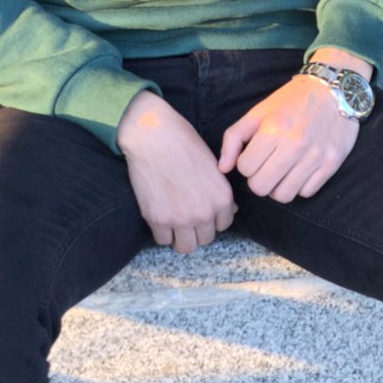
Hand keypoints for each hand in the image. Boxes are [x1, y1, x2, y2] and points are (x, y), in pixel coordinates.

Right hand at [117, 91, 236, 253]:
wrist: (153, 135)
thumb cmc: (183, 142)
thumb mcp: (212, 164)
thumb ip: (220, 190)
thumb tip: (230, 211)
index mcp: (222, 197)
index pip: (224, 225)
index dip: (212, 217)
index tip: (201, 208)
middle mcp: (205, 212)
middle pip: (205, 239)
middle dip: (197, 229)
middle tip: (185, 213)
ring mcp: (181, 219)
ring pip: (186, 247)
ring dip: (180, 236)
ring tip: (173, 220)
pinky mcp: (158, 220)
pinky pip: (163, 240)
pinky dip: (161, 231)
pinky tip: (159, 214)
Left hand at [218, 74, 359, 202]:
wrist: (334, 89)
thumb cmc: (292, 100)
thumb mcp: (258, 111)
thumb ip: (234, 138)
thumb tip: (223, 168)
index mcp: (273, 129)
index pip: (245, 169)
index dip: (246, 163)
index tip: (256, 153)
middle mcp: (294, 145)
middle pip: (261, 188)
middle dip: (259, 178)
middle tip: (266, 165)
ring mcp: (314, 156)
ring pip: (283, 195)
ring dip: (278, 186)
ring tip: (282, 170)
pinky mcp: (331, 164)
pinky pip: (306, 193)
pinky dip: (299, 185)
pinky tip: (300, 169)